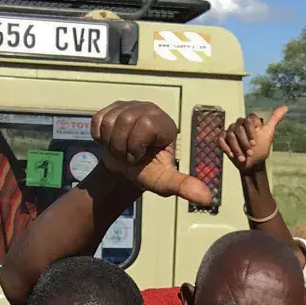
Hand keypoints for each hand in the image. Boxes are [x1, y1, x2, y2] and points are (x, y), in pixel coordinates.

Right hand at [92, 101, 211, 204]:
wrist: (125, 171)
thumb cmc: (147, 173)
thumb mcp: (165, 182)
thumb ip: (184, 186)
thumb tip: (207, 199)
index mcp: (166, 124)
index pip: (146, 125)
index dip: (136, 146)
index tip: (140, 156)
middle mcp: (150, 109)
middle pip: (126, 120)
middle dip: (122, 146)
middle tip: (128, 155)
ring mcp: (131, 105)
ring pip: (111, 119)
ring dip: (110, 142)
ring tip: (121, 149)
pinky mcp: (113, 107)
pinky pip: (98, 119)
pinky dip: (100, 136)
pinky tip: (111, 141)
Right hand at [218, 106, 287, 172]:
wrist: (253, 163)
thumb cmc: (261, 148)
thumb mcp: (269, 133)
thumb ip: (274, 119)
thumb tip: (285, 107)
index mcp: (249, 122)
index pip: (249, 119)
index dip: (251, 131)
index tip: (255, 143)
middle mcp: (239, 125)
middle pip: (239, 128)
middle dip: (244, 142)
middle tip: (250, 152)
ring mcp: (230, 132)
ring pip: (231, 135)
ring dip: (237, 148)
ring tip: (243, 158)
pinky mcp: (223, 139)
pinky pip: (220, 139)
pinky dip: (225, 147)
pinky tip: (231, 154)